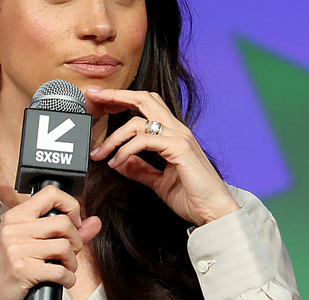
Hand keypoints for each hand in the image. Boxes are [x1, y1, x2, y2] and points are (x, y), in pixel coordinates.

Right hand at [0, 185, 101, 299]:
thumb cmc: (15, 264)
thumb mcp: (34, 242)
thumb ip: (68, 231)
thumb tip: (95, 222)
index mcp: (17, 216)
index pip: (50, 194)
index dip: (70, 205)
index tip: (74, 222)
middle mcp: (15, 229)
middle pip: (63, 223)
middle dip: (76, 240)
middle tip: (70, 251)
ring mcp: (17, 249)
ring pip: (64, 247)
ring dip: (72, 262)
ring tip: (65, 266)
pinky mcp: (23, 270)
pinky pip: (60, 271)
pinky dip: (68, 279)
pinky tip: (63, 279)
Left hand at [86, 88, 239, 225]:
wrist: (215, 213)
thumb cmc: (193, 198)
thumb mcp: (158, 182)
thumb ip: (140, 169)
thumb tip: (118, 161)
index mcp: (173, 134)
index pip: (147, 105)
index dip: (123, 99)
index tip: (101, 100)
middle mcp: (177, 130)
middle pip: (144, 98)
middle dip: (116, 95)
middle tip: (93, 96)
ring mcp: (180, 137)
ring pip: (138, 122)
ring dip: (113, 137)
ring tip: (100, 153)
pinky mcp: (180, 148)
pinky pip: (145, 141)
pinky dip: (126, 150)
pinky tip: (116, 162)